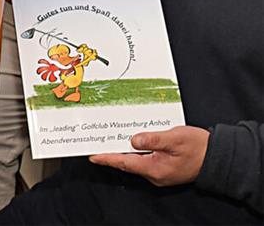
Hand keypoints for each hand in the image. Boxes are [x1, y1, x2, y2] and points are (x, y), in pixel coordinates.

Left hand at [90, 126, 209, 186]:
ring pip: (135, 162)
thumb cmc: (199, 147)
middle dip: (111, 154)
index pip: (125, 163)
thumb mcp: (175, 138)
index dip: (108, 159)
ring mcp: (160, 173)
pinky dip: (134, 152)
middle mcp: (155, 174)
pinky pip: (144, 160)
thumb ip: (153, 139)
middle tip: (95, 144)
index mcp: (156, 169)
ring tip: (107, 141)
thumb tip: (133, 140)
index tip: (93, 156)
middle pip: (128, 163)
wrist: (219, 158)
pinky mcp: (164, 168)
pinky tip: (129, 142)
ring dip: (122, 152)